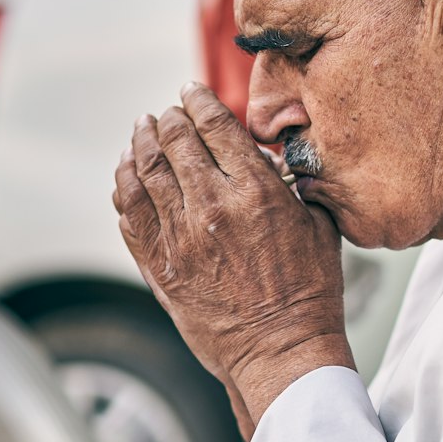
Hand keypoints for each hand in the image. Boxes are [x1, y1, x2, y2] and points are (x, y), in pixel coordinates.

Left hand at [113, 83, 353, 429]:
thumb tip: (272, 161)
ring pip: (145, 171)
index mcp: (255, 191)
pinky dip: (124, 185)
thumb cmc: (308, 294)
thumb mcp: (318, 227)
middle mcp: (212, 206)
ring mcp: (180, 236)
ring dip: (142, 143)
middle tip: (168, 111)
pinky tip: (127, 172)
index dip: (198, 100)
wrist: (281, 350)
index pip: (215, 125)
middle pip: (175, 140)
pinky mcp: (161, 265)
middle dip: (169, 118)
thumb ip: (291, 186)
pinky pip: (129, 213)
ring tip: (142, 130)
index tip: (191, 91)